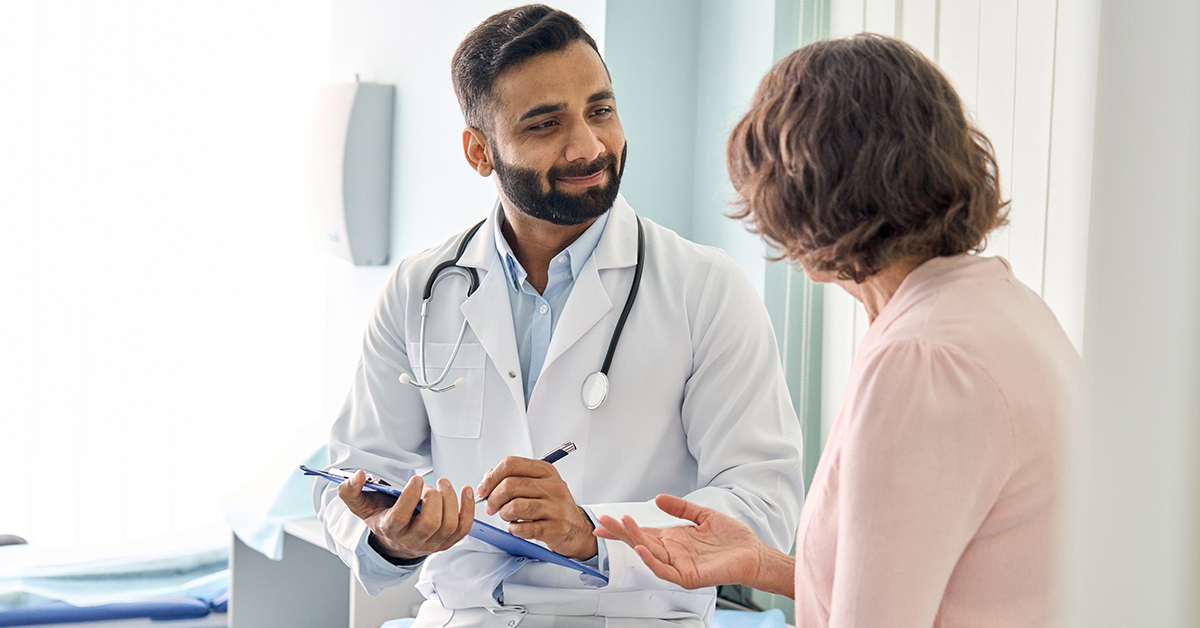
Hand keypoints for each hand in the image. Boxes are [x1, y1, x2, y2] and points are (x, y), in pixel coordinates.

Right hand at [337, 470, 473, 560]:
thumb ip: (351, 491)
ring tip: (443, 484)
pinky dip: (468, 509)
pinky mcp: (448, 541)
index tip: (415, 479)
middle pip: (430, 523)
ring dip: (451, 500)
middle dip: (434, 499)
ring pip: (449, 525)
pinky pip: (464, 528)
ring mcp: (433, 543)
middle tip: (431, 485)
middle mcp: (413, 540)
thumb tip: (357, 476)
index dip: (410, 498)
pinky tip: (465, 491)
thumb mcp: (361, 505)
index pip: (401, 518)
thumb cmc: (381, 517)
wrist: (395, 540)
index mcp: (390, 530)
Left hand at [476, 456, 596, 559]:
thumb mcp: (537, 484)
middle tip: (491, 507)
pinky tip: (517, 527)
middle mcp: (552, 486)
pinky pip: (524, 528)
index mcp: (545, 471)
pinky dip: (514, 529)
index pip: (511, 464)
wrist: (577, 528)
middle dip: (493, 498)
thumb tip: (488, 479)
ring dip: (504, 514)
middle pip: (510, 485)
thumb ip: (513, 478)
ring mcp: (556, 507)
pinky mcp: (556, 528)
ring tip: (507, 516)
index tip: (484, 489)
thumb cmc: (553, 505)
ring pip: (515, 506)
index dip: (492, 477)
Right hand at [594, 494, 791, 594]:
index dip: (623, 527)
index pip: (642, 533)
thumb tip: (658, 498)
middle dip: (620, 532)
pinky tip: (642, 548)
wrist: (753, 553)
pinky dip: (651, 560)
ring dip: (634, 540)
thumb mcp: (702, 515)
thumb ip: (680, 507)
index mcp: (673, 540)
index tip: (604, 520)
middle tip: (602, 521)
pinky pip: (665, 570)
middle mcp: (672, 553)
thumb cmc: (732, 539)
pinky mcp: (688, 576)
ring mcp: (678, 566)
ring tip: (623, 525)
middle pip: (640, 542)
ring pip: (649, 554)